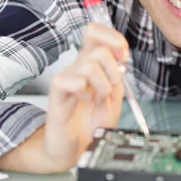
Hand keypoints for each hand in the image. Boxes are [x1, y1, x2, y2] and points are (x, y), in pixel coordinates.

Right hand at [44, 23, 128, 170]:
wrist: (76, 148)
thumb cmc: (92, 122)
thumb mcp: (115, 97)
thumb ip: (118, 76)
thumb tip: (121, 60)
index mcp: (91, 64)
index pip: (95, 32)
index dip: (113, 38)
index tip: (124, 57)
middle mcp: (77, 67)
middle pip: (98, 49)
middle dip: (113, 70)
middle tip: (111, 88)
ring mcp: (66, 79)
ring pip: (90, 65)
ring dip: (102, 85)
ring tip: (98, 99)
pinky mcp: (56, 95)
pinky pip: (72, 81)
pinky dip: (85, 92)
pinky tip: (85, 101)